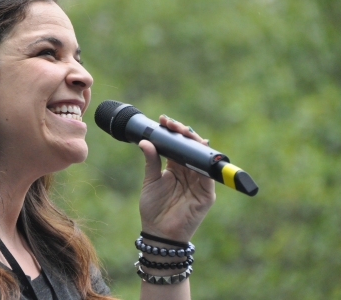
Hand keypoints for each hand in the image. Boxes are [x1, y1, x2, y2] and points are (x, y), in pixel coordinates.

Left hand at [138, 115, 215, 242]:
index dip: (173, 132)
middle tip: (171, 124)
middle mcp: (190, 172)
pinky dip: (206, 163)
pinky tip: (199, 150)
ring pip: (201, 157)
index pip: (177, 145)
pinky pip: (209, 176)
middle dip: (183, 133)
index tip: (163, 120)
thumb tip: (144, 141)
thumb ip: (151, 161)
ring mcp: (199, 182)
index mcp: (176, 167)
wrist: (158, 232)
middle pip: (191, 147)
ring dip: (193, 143)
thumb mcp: (150, 180)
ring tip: (183, 132)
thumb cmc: (153, 208)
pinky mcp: (207, 194)